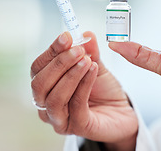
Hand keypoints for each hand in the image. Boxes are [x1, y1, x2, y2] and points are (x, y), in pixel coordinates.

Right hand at [31, 31, 137, 149]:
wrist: (123, 112)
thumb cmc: (103, 90)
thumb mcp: (94, 65)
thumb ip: (88, 51)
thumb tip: (85, 33)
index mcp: (46, 87)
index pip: (37, 68)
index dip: (50, 51)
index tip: (66, 36)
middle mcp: (46, 105)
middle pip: (39, 84)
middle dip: (58, 64)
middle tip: (78, 49)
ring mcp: (60, 119)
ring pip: (54, 98)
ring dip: (70, 75)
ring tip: (87, 60)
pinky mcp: (78, 127)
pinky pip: (76, 105)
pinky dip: (84, 84)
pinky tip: (93, 70)